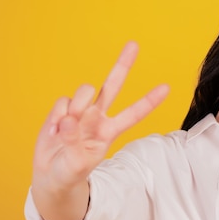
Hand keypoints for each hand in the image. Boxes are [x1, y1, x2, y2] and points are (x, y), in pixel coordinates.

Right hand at [32, 41, 169, 193]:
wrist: (51, 175)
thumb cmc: (70, 171)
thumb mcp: (77, 163)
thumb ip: (74, 142)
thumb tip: (70, 119)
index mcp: (110, 131)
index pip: (134, 113)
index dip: (149, 101)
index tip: (167, 87)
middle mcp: (99, 116)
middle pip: (113, 85)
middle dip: (122, 64)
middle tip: (134, 44)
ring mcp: (81, 111)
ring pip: (85, 90)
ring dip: (77, 106)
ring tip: (66, 129)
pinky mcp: (62, 109)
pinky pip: (62, 102)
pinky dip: (56, 116)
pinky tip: (54, 132)